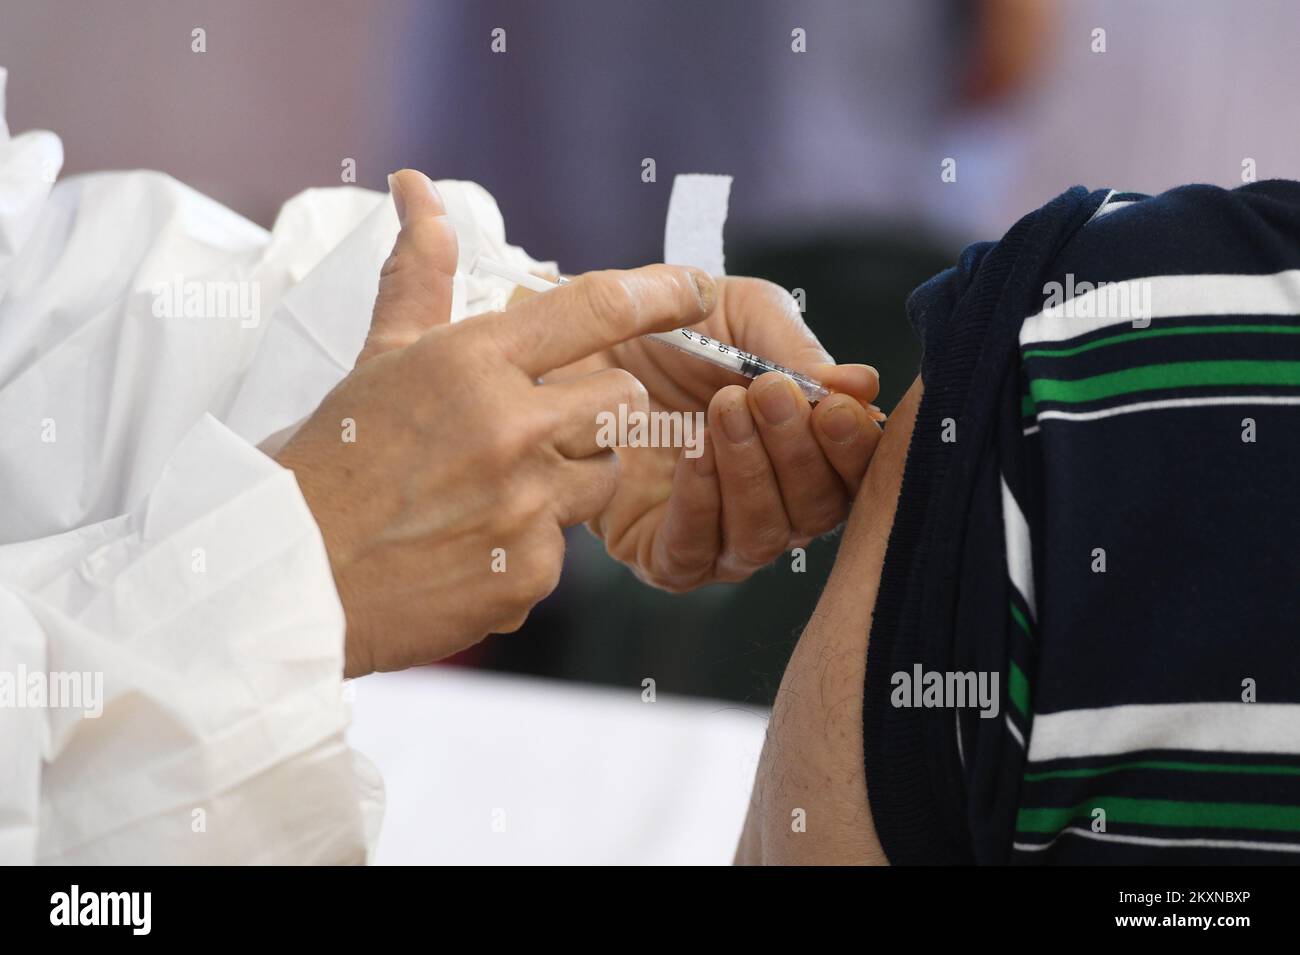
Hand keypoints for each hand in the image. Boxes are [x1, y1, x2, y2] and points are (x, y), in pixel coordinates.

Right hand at [275, 170, 717, 674]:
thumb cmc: (329, 461)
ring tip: (494, 490)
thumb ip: (419, 274)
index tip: (694, 288)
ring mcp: (524, 507)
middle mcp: (510, 429)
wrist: (285, 579)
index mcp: (474, 363)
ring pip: (603, 478)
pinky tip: (471, 548)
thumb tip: (416, 188)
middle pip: (622, 403)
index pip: (596, 309)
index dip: (659, 293)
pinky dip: (527, 549)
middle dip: (598, 412)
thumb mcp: (378, 357)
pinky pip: (562, 550)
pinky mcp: (529, 576)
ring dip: (568, 480)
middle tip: (540, 426)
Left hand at [546, 276, 884, 590]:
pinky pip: (693, 553)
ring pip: (761, 538)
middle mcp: (768, 504)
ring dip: (751, 472)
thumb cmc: (669, 331)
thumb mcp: (742, 316)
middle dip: (798, 452)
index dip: (853, 449)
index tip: (838, 407)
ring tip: (725, 410)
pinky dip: (701, 504)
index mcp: (800, 453)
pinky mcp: (656, 553)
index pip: (849, 475)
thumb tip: (861, 386)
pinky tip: (694, 451)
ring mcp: (715, 537)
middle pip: (814, 513)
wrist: (577, 336)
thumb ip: (797, 349)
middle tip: (770, 394)